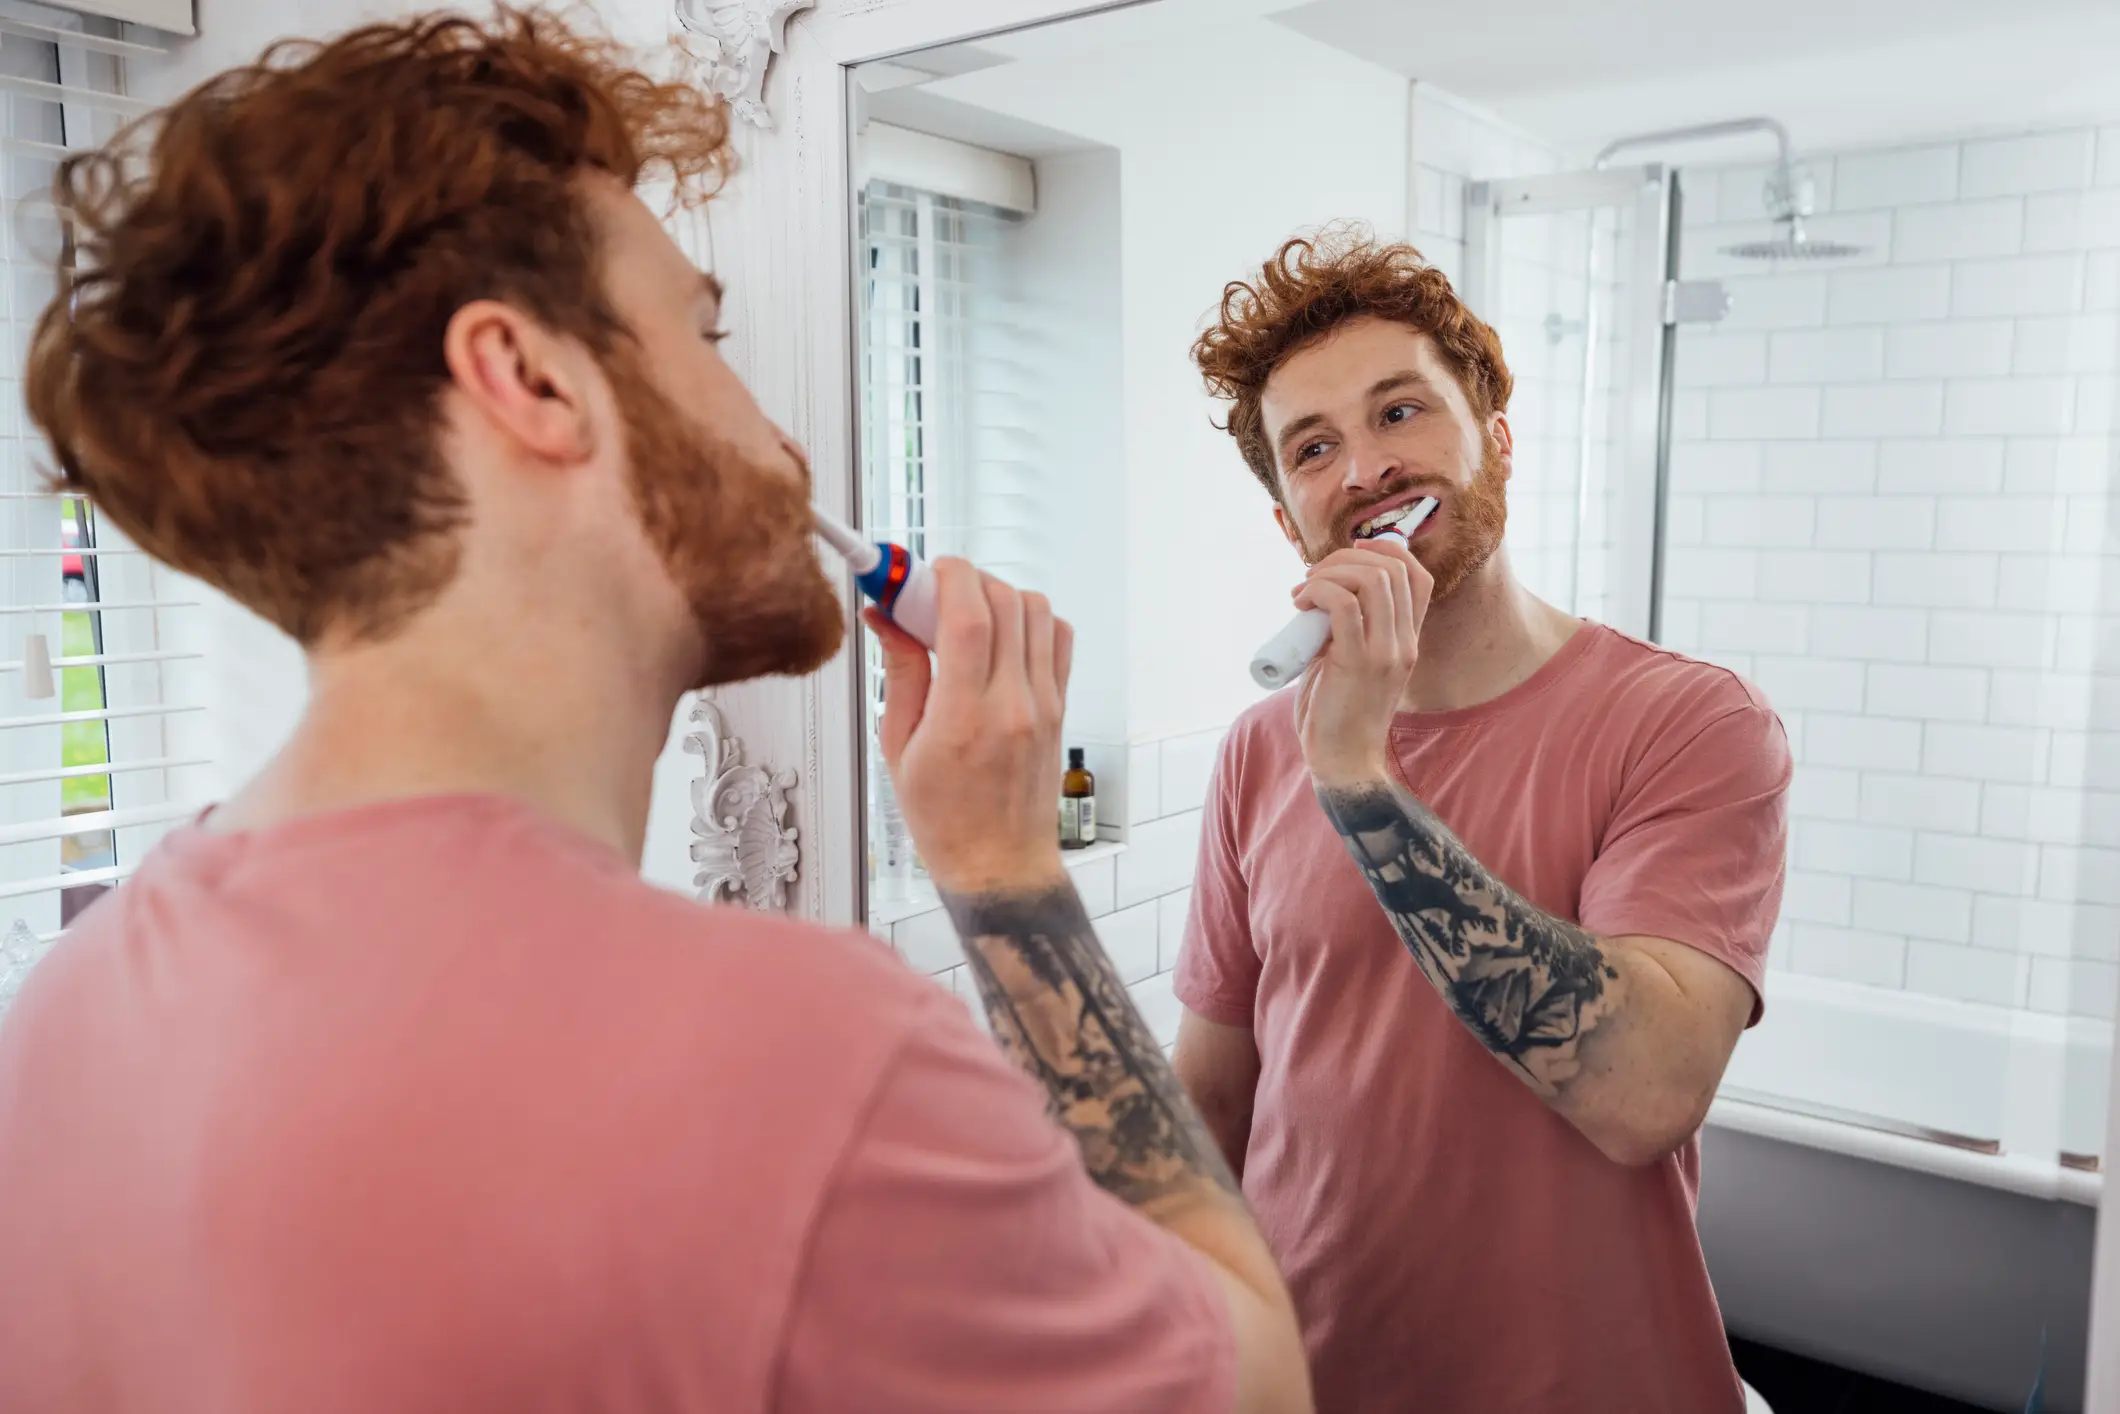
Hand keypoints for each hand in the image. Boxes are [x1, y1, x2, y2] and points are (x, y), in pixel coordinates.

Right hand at [866, 558, 1074, 894]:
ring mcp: (1044, 703)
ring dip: (999, 596)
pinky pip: (1057, 637)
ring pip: (1037, 610)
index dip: (946, 576)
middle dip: (965, 580)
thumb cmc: (946, 820)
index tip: (921, 571)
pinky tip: (1001, 638)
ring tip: (966, 617)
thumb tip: (886, 618)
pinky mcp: (1060, 706)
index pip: (969, 615)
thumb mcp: (899, 748)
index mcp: (964, 716)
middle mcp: (1013, 703)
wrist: (999, 863)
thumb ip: (900, 673)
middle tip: (932, 597)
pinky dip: (1031, 621)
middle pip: (1005, 601)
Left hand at [1291, 536, 1432, 788]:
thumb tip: (1319, 596)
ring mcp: (1385, 652)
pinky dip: (1319, 592)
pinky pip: (1343, 604)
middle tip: (1313, 576)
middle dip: (1346, 558)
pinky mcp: (1357, 663)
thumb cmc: (1338, 715)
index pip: (1417, 576)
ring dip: (1330, 572)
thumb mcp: (1351, 662)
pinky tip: (1301, 604)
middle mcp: (1404, 642)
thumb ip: (1347, 630)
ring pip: (1370, 580)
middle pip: (1392, 568)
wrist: (1344, 763)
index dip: (1387, 550)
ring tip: (1304, 592)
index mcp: (1408, 640)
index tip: (1352, 552)